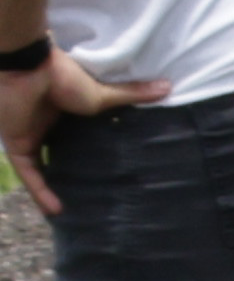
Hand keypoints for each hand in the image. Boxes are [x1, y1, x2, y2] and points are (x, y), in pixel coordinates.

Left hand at [7, 52, 160, 214]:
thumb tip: (168, 86)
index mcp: (63, 112)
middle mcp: (44, 126)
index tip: (106, 170)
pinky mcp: (17, 145)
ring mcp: (29, 136)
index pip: (75, 138)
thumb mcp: (103, 93)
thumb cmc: (63, 75)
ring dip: (52, 189)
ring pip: (41, 169)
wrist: (28, 67)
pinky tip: (57, 211)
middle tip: (91, 196)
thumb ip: (132, 95)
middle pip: (58, 155)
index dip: (87, 154)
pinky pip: (29, 174)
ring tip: (73, 213)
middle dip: (69, 174)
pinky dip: (40, 192)